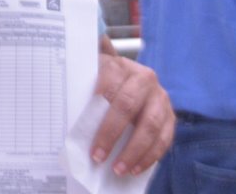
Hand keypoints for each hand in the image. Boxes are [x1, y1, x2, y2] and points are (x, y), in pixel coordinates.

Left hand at [91, 37, 173, 175]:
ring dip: (134, 151)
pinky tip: (136, 169)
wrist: (134, 79)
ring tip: (118, 169)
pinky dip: (150, 156)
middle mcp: (144, 78)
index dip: (96, 105)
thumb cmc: (107, 83)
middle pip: (128, 105)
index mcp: (120, 66)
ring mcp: (160, 97)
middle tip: (98, 156)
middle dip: (111, 133)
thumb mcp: (94, 78)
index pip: (108, 84)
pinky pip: (164, 138)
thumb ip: (83, 87)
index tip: (85, 129)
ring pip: (150, 124)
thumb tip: (65, 105)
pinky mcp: (170, 115)